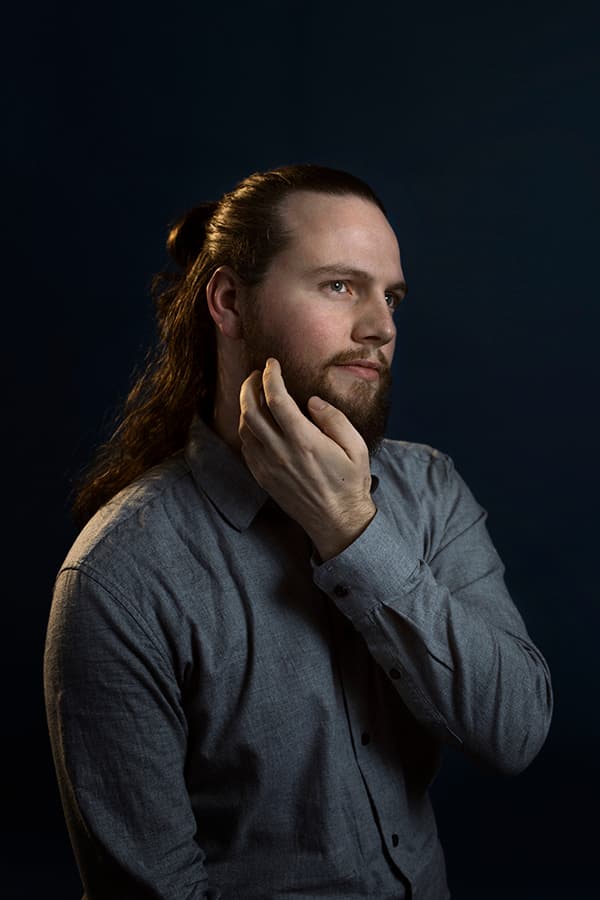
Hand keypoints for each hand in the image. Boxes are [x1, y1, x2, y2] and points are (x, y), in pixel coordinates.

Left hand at [239, 358, 375, 560]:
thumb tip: (311, 401)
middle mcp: (281, 452)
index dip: (270, 376)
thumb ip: (334, 419)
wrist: (337, 522)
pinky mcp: (263, 477)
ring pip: (244, 427)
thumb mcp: (356, 447)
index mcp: (304, 441)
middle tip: (256, 374)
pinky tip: (256, 420)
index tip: (272, 363)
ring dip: (245, 405)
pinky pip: (246, 446)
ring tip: (255, 393)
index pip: (276, 399)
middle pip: (250, 410)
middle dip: (249, 385)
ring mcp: (268, 466)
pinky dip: (246, 427)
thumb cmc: (350, 482)